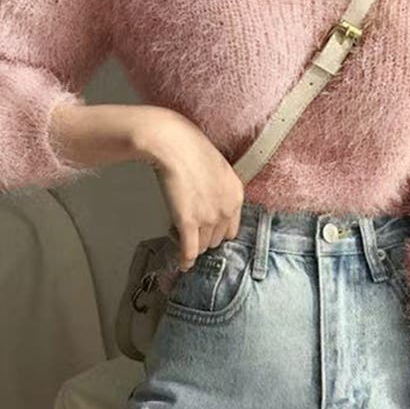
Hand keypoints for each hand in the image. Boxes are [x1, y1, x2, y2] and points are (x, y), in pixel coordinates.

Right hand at [135, 107, 243, 269]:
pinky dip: (186, 259)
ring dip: (195, 246)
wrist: (173, 144)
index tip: (210, 234)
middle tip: (192, 234)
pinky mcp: (188, 222)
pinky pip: (190, 250)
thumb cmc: (190, 149)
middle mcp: (227, 209)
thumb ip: (219, 189)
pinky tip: (183, 264)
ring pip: (204, 245)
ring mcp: (208, 218)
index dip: (219, 232)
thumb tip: (210, 201)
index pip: (232, 228)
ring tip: (183, 239)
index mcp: (236, 195)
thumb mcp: (217, 168)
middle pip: (218, 239)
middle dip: (206, 239)